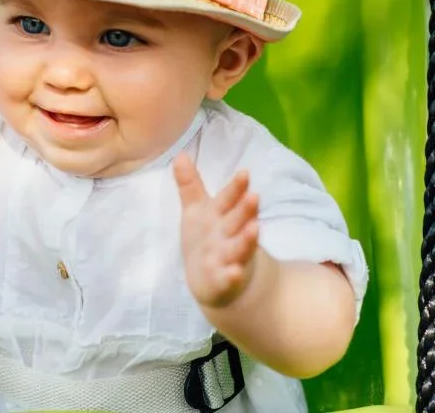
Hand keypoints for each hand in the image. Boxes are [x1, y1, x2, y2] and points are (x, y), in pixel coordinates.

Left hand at [174, 154, 261, 308]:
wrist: (217, 282)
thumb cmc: (208, 239)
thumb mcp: (197, 211)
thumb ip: (190, 185)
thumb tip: (179, 154)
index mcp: (222, 216)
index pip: (229, 199)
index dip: (236, 188)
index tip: (244, 173)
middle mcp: (229, 235)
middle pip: (238, 220)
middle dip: (246, 209)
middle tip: (255, 197)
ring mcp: (229, 258)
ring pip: (239, 248)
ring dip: (246, 239)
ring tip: (255, 228)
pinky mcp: (224, 281)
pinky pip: (228, 278)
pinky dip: (232, 276)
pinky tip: (234, 272)